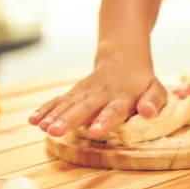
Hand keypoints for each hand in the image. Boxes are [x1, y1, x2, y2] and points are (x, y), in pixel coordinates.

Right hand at [30, 69, 167, 139]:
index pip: (114, 109)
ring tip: (43, 128)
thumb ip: (154, 101)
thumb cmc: (142, 81)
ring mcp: (85, 92)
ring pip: (68, 104)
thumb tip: (148, 112)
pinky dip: (46, 110)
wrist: (123, 56)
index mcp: (123, 96)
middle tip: (56, 131)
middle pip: (84, 107)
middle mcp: (101, 94)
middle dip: (69, 119)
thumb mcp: (156, 89)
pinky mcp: (74, 92)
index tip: (96, 132)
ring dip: (54, 116)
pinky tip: (33, 121)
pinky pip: (58, 100)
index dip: (105, 120)